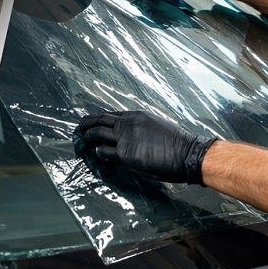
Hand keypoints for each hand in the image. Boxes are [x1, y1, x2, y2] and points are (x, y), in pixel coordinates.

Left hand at [78, 111, 215, 184]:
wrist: (187, 154)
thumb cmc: (177, 142)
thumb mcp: (157, 125)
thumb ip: (142, 127)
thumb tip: (135, 134)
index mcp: (136, 115)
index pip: (112, 114)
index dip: (101, 118)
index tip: (94, 120)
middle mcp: (127, 123)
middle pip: (100, 120)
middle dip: (88, 123)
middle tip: (80, 125)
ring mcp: (124, 139)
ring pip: (98, 134)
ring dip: (89, 136)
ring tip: (84, 138)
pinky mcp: (124, 154)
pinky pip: (104, 152)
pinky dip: (99, 152)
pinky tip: (97, 153)